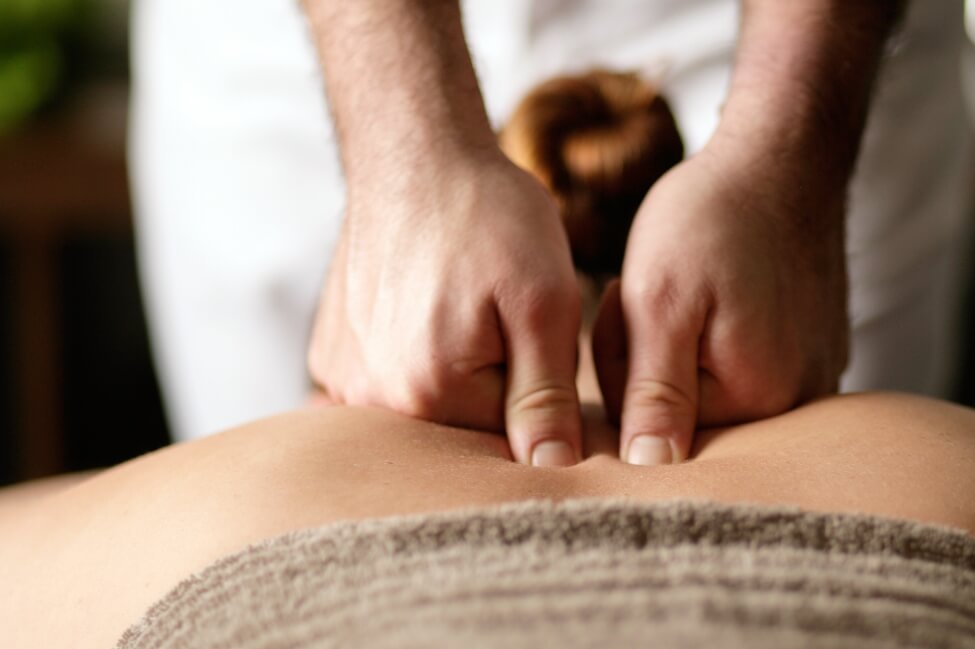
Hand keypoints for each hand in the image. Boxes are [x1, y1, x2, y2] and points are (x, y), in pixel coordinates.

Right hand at [309, 148, 582, 466]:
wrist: (414, 156)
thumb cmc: (490, 219)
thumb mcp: (543, 302)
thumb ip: (546, 397)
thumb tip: (552, 471)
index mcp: (431, 393)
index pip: (506, 446)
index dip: (541, 405)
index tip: (543, 351)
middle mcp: (372, 399)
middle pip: (457, 434)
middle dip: (494, 394)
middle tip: (498, 317)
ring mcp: (341, 379)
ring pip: (422, 411)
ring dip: (450, 381)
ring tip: (458, 311)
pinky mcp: (329, 357)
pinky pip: (383, 388)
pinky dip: (409, 367)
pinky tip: (423, 318)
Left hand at [592, 133, 848, 464]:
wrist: (784, 158)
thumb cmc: (712, 219)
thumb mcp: (660, 300)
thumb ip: (653, 394)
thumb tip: (649, 471)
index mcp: (756, 396)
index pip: (655, 422)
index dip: (625, 360)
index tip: (633, 301)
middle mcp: (798, 400)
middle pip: (689, 412)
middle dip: (654, 355)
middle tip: (660, 289)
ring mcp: (816, 374)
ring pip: (713, 386)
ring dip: (687, 341)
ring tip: (699, 284)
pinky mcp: (818, 350)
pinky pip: (750, 363)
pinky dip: (725, 331)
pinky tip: (731, 288)